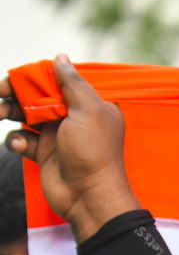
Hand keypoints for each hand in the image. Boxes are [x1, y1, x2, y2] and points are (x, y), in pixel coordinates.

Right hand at [1, 55, 140, 240]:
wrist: (89, 196)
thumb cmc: (93, 152)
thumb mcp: (88, 111)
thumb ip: (73, 83)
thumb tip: (60, 58)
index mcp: (89, 104)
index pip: (58, 80)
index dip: (35, 76)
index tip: (16, 77)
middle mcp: (73, 117)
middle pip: (37, 95)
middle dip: (16, 92)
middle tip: (0, 94)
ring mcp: (57, 135)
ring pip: (25, 114)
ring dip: (9, 111)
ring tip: (1, 114)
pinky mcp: (43, 152)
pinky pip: (21, 138)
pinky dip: (15, 139)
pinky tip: (18, 145)